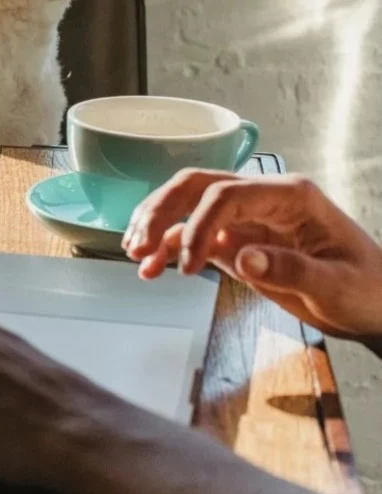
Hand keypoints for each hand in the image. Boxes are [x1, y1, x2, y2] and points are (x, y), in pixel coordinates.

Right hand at [125, 170, 381, 340]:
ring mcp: (246, 218)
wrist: (377, 306)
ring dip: (156, 225)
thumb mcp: (337, 285)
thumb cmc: (368, 290)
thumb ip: (291, 269)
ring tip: (136, 254)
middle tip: (138, 245)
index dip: (199, 225)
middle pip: (196, 187)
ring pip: (186, 205)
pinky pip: (192, 235)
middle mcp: (262, 199)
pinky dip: (168, 248)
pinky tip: (151, 269)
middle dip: (161, 211)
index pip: (226, 194)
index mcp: (290, 196)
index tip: (189, 266)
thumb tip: (242, 257)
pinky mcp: (236, 241)